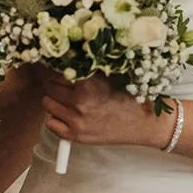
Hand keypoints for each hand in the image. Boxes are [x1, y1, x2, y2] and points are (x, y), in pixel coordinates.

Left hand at [41, 75, 172, 148]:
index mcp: (87, 83)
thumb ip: (87, 68)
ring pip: (47, 103)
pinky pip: (50, 123)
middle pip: (49, 86)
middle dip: (55, 83)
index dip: (58, 67)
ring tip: (66, 99)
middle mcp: (79, 102)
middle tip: (64, 84)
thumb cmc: (129, 96)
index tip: (58, 67)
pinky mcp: (76, 136)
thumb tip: (67, 56)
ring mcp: (76, 120)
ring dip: (54, 99)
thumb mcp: (109, 75)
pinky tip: (67, 114)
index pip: (56, 70)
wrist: (145, 122)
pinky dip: (55, 118)